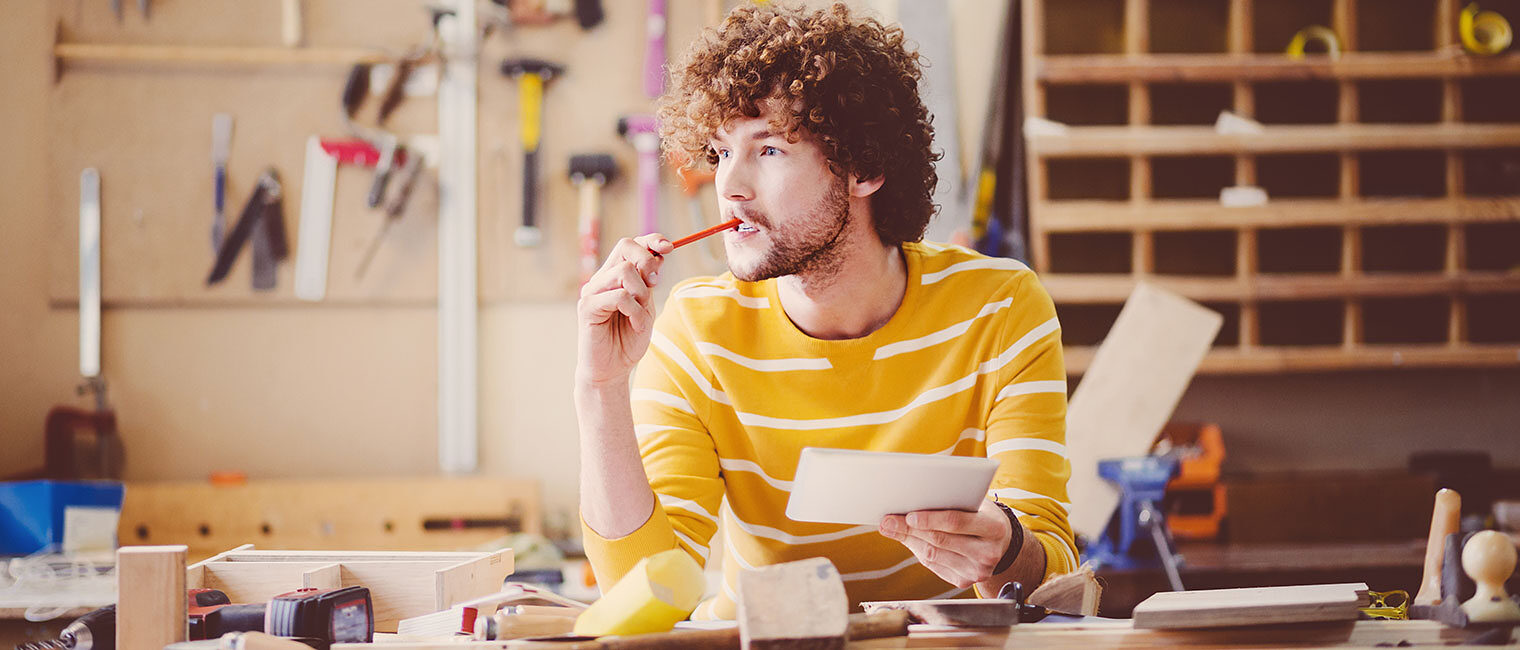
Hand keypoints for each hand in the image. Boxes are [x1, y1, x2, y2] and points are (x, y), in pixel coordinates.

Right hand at [576, 234, 674, 385]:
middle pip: (625, 246)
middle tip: (655, 284)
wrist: (611, 370)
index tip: (669, 247)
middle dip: (648, 261)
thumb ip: (648, 283)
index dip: (651, 240)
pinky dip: (635, 311)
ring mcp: (592, 291)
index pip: (631, 244)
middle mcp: (602, 279)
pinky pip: (619, 296)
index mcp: (615, 276)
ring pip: (624, 271)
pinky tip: (636, 326)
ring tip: (641, 314)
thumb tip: (659, 254)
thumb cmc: (628, 340)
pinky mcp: (587, 307)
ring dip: (642, 293)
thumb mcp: (646, 307)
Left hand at [879, 498, 1012, 588]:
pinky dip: (917, 551)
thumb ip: (949, 502)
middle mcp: (988, 553)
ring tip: (890, 527)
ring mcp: (977, 571)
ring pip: (933, 555)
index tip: (908, 515)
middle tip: (888, 520)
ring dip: (908, 540)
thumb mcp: (974, 504)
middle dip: (910, 529)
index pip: (956, 522)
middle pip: (940, 540)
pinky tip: (907, 539)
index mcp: (994, 527)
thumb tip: (910, 504)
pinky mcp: (964, 581)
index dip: (930, 519)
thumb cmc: (981, 515)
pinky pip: (933, 565)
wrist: (1001, 542)